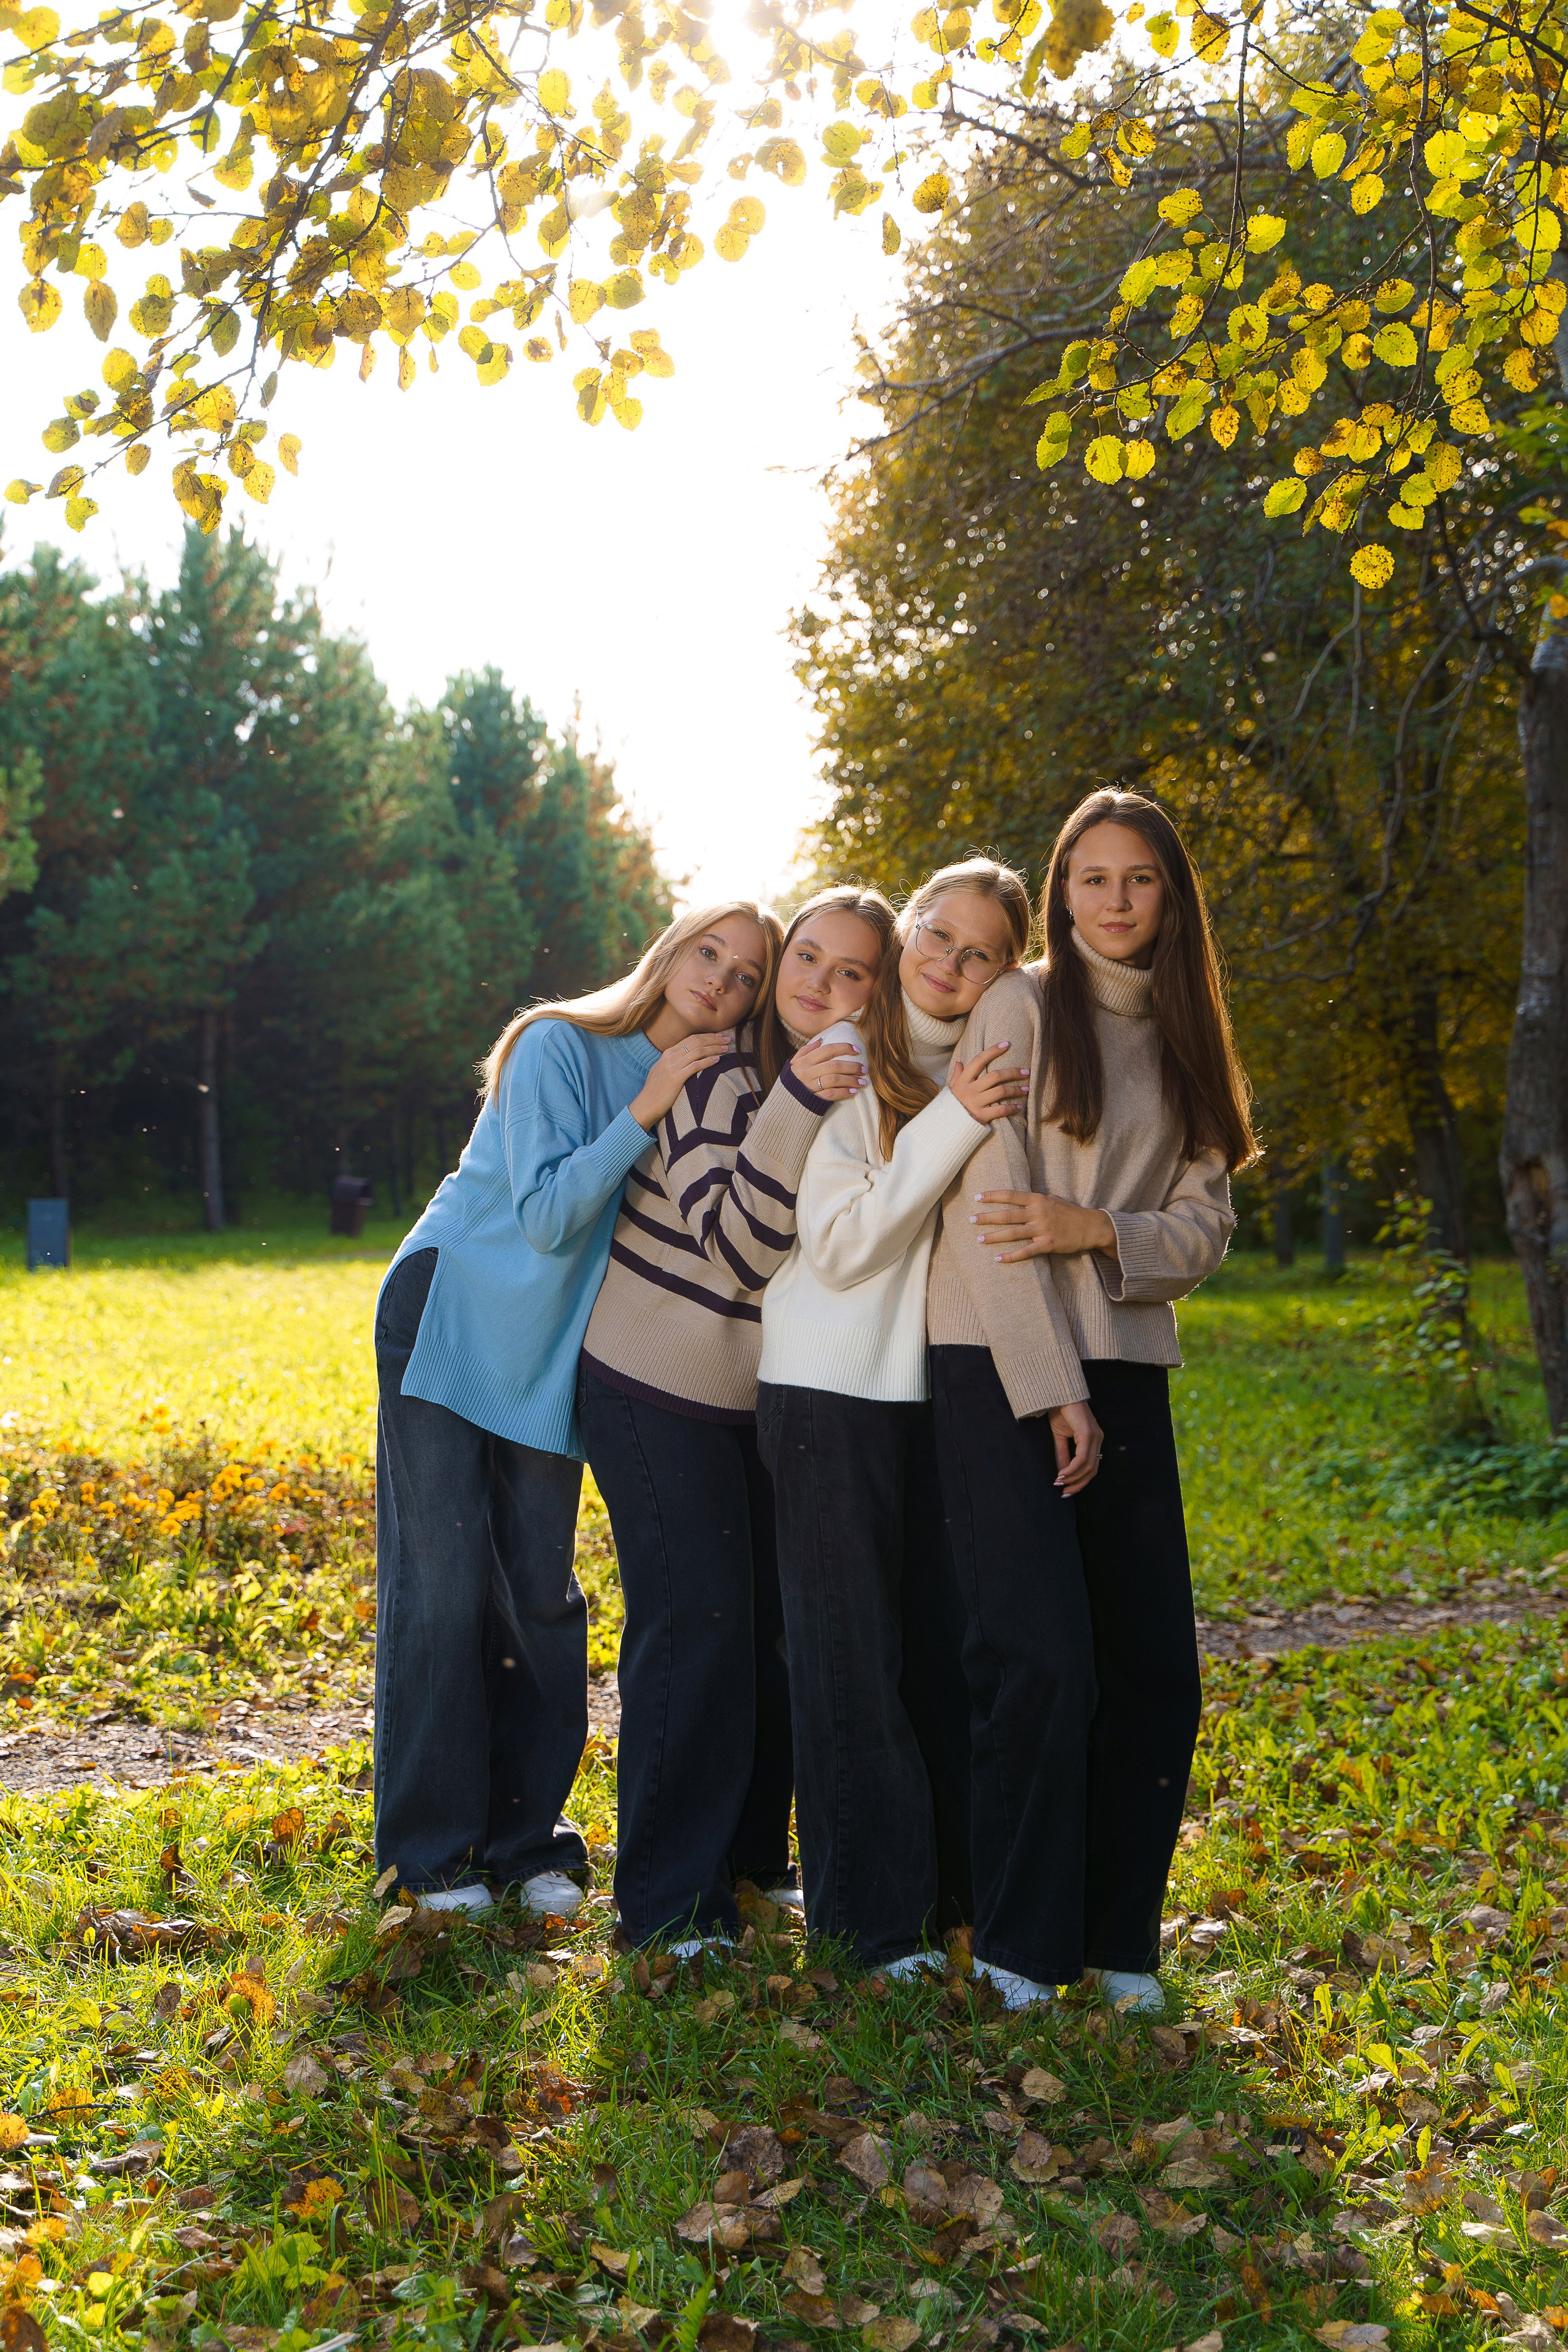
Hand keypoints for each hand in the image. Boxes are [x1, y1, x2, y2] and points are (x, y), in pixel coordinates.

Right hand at [630, 1031, 733, 1129]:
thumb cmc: (655, 1091)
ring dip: (714, 1048)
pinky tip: (718, 1060)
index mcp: (667, 1053)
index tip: (719, 1036)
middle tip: (728, 1039)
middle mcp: (670, 1057)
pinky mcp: (675, 1078)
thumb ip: (674, 1063)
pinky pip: (695, 1066)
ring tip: (726, 1049)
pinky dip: (708, 1061)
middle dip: (714, 1039)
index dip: (707, 1036)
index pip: (691, 1039)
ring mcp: (672, 1066)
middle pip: (696, 1042)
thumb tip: (687, 1060)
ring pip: (698, 1051)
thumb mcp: (662, 1071)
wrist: (645, 1105)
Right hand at [791, 1036, 867, 1101]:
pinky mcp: (813, 1099)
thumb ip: (806, 1051)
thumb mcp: (794, 1064)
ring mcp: (809, 1086)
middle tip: (864, 1069)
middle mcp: (806, 1072)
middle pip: (834, 1065)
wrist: (783, 1105)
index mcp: (803, 1061)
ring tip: (862, 1082)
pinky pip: (831, 1094)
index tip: (857, 1050)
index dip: (844, 1048)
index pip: (827, 1050)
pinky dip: (843, 1093)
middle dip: (852, 1066)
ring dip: (851, 1080)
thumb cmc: (792, 1082)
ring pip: (834, 1079)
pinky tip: (853, 1092)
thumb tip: (821, 1040)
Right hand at [948, 1042, 1030, 1125]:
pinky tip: (1019, 1107)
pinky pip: (1001, 1110)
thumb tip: (959, 1062)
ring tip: (1026, 1089)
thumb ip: (956, 1076)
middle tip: (1026, 1071)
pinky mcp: (981, 1116)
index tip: (1006, 1044)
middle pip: (995, 1076)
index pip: (979, 1061)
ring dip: (1016, 1090)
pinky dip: (1012, 1108)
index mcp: (963, 1081)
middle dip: (1013, 1072)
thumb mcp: (950, 1089)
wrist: (946, 1127)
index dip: (993, 1051)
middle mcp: (969, 1090)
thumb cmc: (950, 1106)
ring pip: (1001, 1091)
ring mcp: (975, 1103)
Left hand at [971, 1190, 1116, 1260]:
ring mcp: (1043, 1229)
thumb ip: (1035, 1200)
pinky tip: (998, 1259)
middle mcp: (1038, 1213)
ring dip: (994, 1237)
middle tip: (970, 1220)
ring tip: (979, 1239)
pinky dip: (1011, 1256)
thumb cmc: (1070, 1212)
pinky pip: (1026, 1252)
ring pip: (1013, 1233)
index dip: (993, 1196)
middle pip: (1007, 1215)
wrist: (1091, 1227)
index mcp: (1038, 1200)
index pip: (1011, 1196)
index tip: (977, 1198)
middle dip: (987, 1217)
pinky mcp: (1048, 1245)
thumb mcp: (1053, 1199)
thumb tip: (1019, 1199)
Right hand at [1049, 1401, 1101, 1494]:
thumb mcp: (1060, 1437)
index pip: (1092, 1466)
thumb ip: (1063, 1454)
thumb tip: (1062, 1474)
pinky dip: (1072, 1468)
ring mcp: (1095, 1436)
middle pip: (1093, 1470)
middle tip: (1064, 1492)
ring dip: (1073, 1477)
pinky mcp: (1088, 1433)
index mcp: (1094, 1439)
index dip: (1080, 1481)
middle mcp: (1098, 1439)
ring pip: (1088, 1466)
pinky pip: (1082, 1457)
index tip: (1066, 1489)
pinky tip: (1061, 1473)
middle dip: (1078, 1484)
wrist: (1058, 1392)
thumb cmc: (1059, 1411)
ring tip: (1059, 1482)